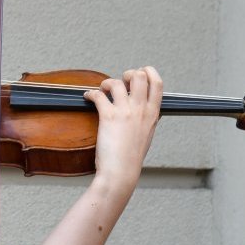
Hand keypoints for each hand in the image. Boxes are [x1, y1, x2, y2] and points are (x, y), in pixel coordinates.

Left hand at [85, 66, 162, 191]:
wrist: (121, 171)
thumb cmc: (131, 158)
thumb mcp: (147, 135)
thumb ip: (147, 119)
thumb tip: (143, 109)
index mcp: (152, 114)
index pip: (157, 83)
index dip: (148, 72)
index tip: (140, 72)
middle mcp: (140, 110)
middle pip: (138, 76)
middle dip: (128, 73)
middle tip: (121, 81)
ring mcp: (125, 112)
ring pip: (117, 82)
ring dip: (107, 82)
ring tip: (103, 90)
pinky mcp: (108, 117)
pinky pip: (98, 95)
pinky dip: (90, 93)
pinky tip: (87, 97)